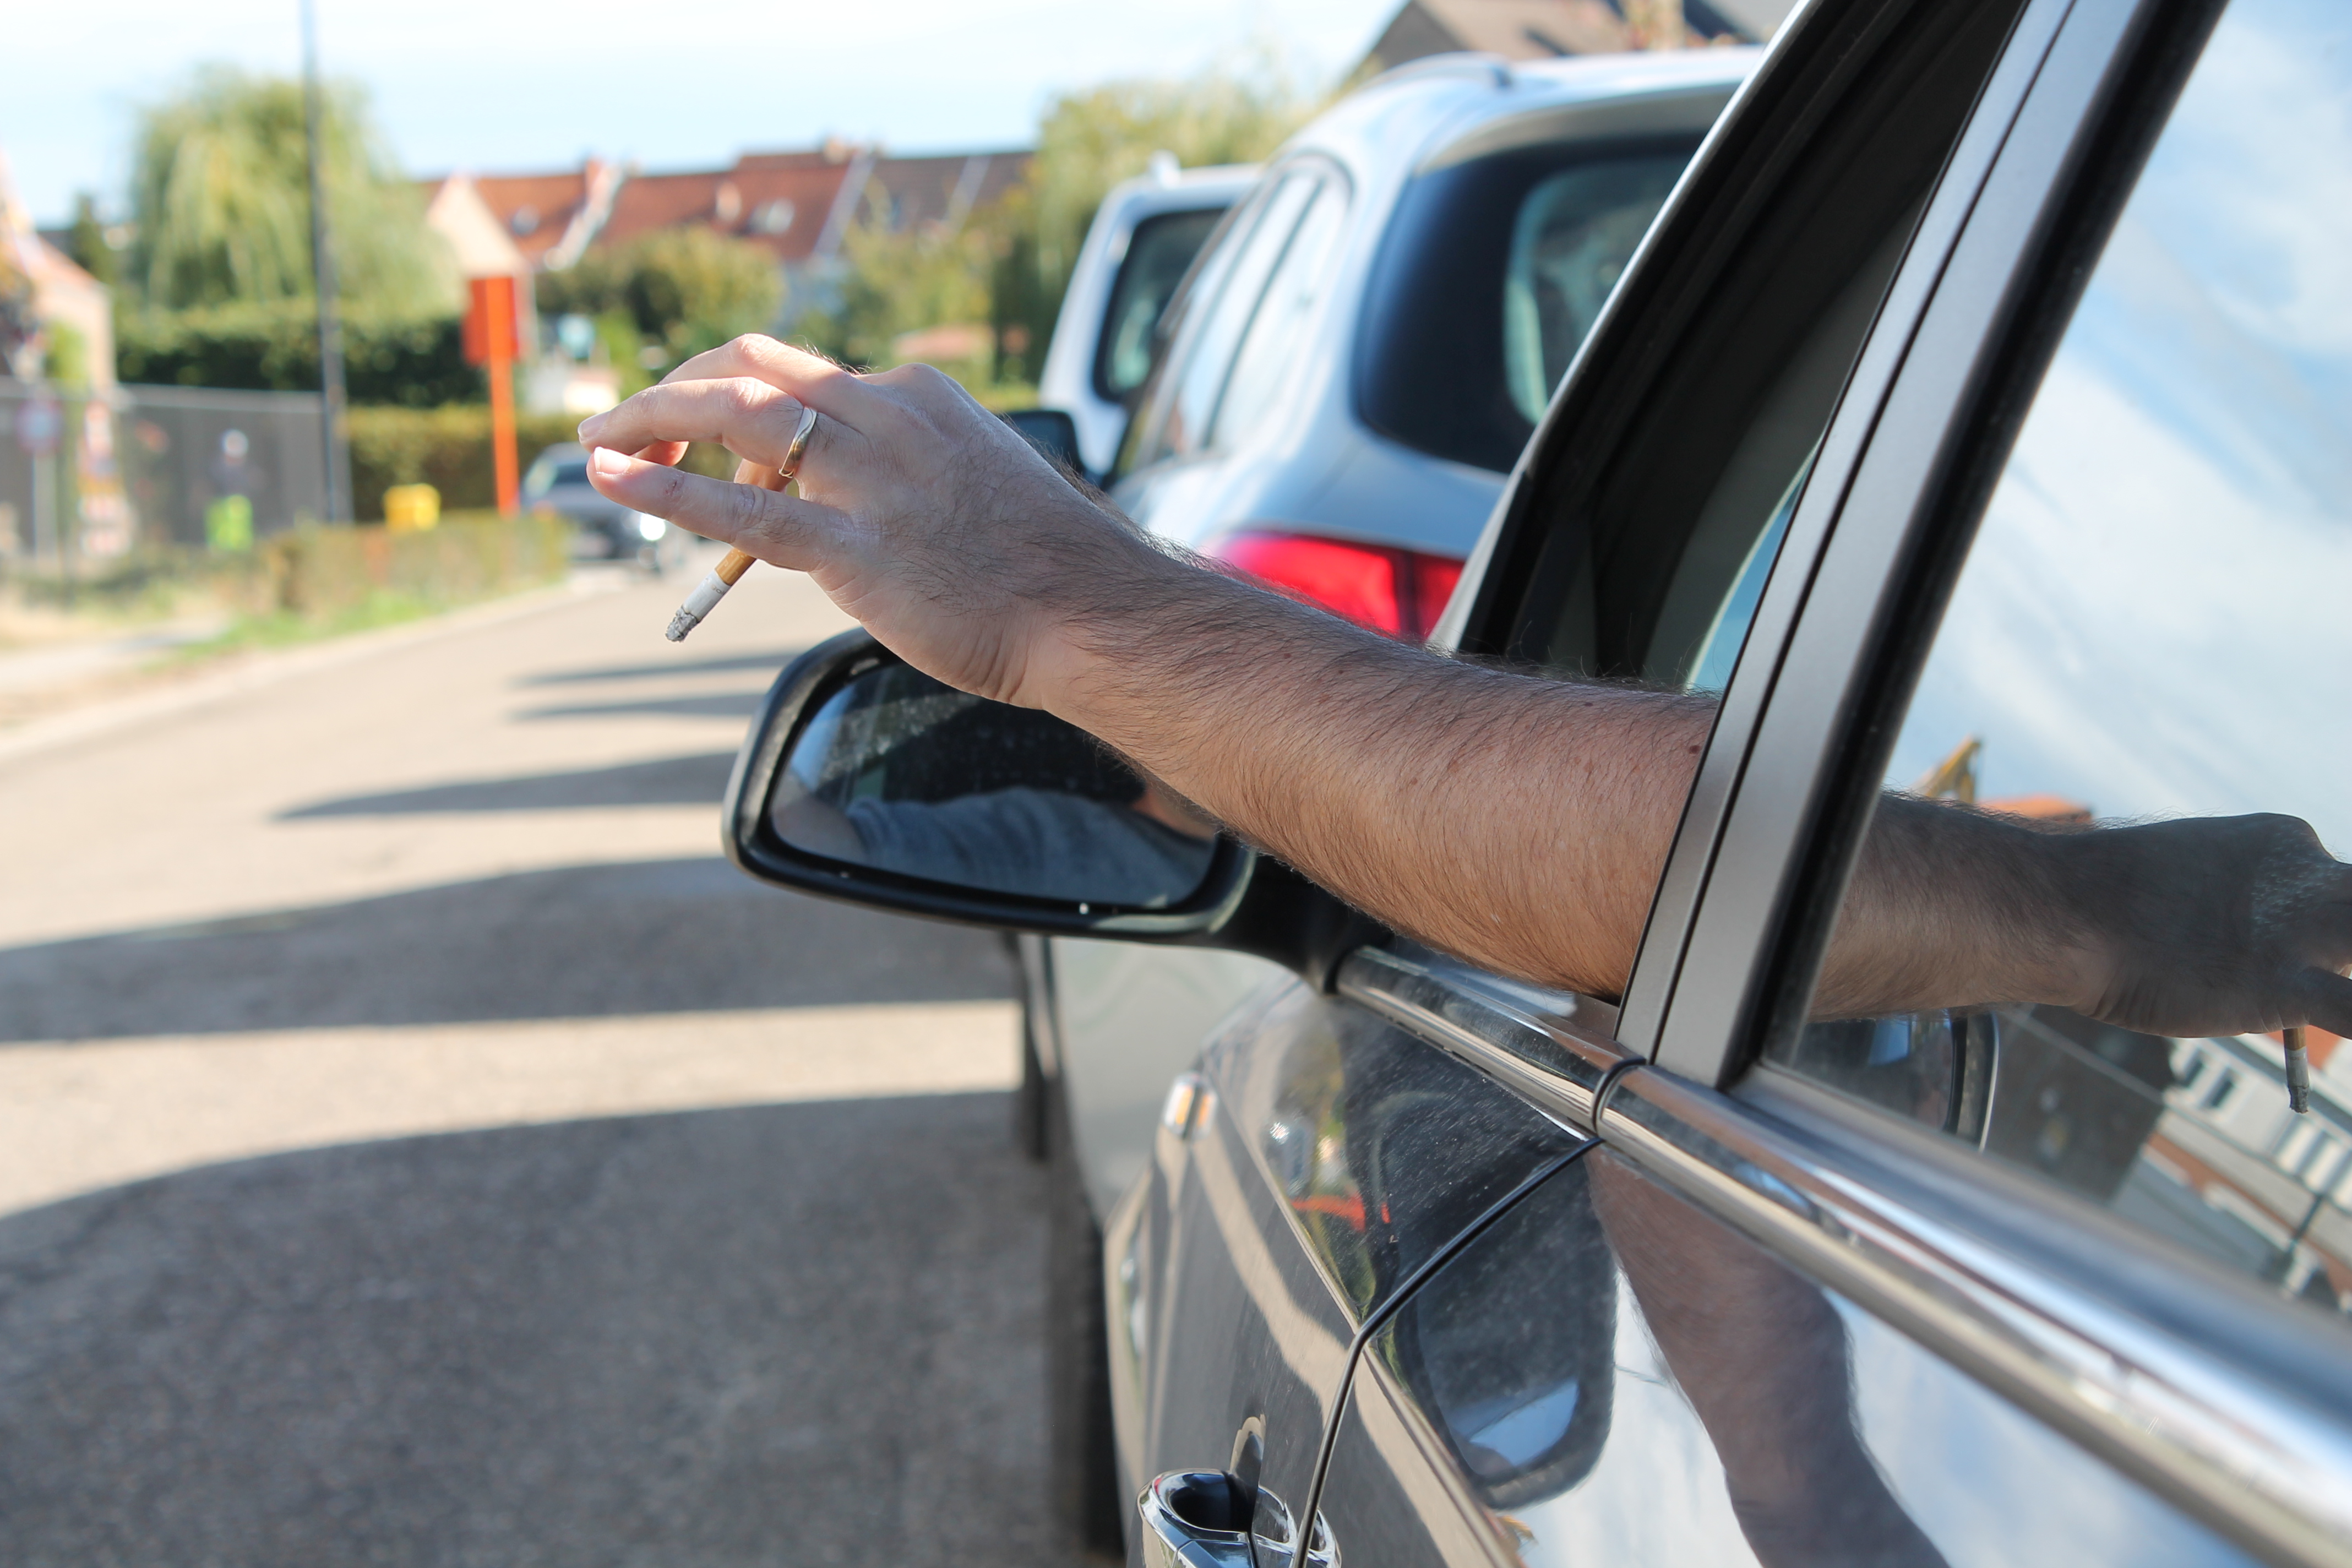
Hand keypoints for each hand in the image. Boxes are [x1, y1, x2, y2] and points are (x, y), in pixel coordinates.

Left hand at [577, 336, 1181, 708]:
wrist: (1093, 614)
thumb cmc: (1042, 566)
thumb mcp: (971, 480)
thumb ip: (905, 469)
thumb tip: (838, 492)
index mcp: (916, 398)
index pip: (799, 373)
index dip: (727, 394)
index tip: (695, 431)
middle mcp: (888, 421)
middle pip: (749, 369)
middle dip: (671, 388)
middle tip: (620, 422)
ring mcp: (873, 484)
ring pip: (736, 420)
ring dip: (651, 420)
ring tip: (596, 442)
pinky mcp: (859, 552)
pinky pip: (744, 512)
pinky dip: (667, 491)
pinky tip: (613, 478)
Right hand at [2052, 812, 2351, 1039]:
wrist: (2071, 909)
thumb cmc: (2108, 896)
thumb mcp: (2188, 869)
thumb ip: (2230, 898)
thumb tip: (2227, 936)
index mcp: (2287, 840)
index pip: (2337, 888)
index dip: (2312, 926)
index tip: (2269, 947)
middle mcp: (2311, 879)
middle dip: (2345, 941)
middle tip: (2316, 965)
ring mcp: (2304, 934)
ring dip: (2347, 964)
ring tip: (2285, 979)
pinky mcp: (2287, 987)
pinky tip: (2343, 1024)